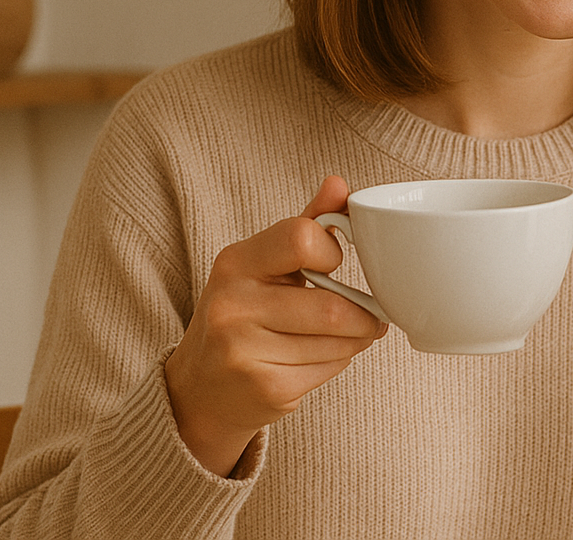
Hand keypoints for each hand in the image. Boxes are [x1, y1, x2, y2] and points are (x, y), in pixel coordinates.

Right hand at [163, 175, 386, 476]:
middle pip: (331, 306)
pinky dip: (339, 361)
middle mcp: (232, 305)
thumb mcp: (262, 264)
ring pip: (337, 341)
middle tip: (371, 314)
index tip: (334, 265)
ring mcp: (245, 351)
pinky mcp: (265, 389)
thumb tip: (338, 183)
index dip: (332, 252)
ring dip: (356, 339)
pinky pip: (329, 369)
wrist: (200, 388)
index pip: (302, 238)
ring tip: (350, 335)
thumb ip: (305, 224)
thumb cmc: (241, 314)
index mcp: (234, 262)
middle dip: (363, 313)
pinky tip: (322, 357)